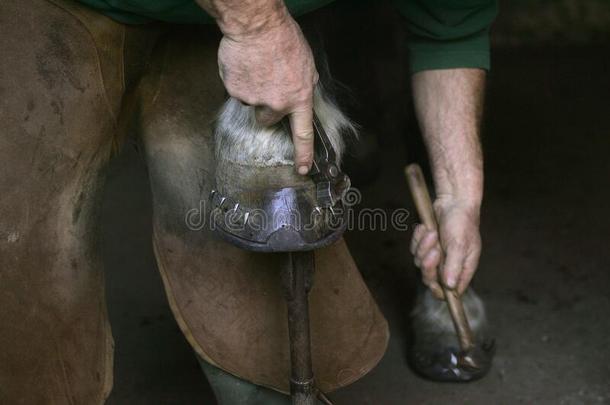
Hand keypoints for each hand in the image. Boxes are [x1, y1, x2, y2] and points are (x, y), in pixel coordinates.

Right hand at [217, 11, 317, 174]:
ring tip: (257, 68)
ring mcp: (254, 99)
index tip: (302, 168)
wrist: (256, 25)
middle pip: (268, 119)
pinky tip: (244, 65)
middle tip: (267, 85)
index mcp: (299, 97)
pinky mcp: (235, 91)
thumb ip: (302, 86)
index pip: (303, 133)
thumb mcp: (306, 64)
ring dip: (252, 90)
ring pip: (251, 103)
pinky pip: (236, 91)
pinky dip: (239, 80)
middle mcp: (277, 104)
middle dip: (267, 107)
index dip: (303, 153)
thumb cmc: (283, 39)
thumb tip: (299, 97)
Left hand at [410, 197, 480, 297]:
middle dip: (429, 265)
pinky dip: (418, 239)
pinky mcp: (426, 246)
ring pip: (420, 263)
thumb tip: (450, 286)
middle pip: (431, 279)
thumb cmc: (462, 222)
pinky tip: (425, 228)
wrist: (453, 201)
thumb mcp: (460, 244)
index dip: (441, 291)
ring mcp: (437, 256)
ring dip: (423, 247)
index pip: (452, 292)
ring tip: (432, 232)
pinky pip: (414, 249)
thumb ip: (454, 266)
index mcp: (463, 269)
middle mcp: (449, 265)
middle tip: (434, 251)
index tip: (433, 283)